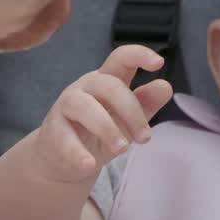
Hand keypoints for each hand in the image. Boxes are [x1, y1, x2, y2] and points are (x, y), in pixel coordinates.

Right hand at [33, 45, 173, 183]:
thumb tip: (165, 87)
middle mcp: (85, 87)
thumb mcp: (127, 119)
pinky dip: (78, 152)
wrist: (65, 159)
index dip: (139, 55)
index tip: (159, 63)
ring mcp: (67, 106)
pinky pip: (65, 138)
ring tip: (122, 148)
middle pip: (110, 86)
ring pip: (85, 107)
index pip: (121, 58)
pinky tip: (89, 164)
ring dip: (107, 128)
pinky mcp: (54, 131)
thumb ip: (145, 103)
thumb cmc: (99, 133)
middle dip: (132, 112)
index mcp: (107, 80)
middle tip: (145, 138)